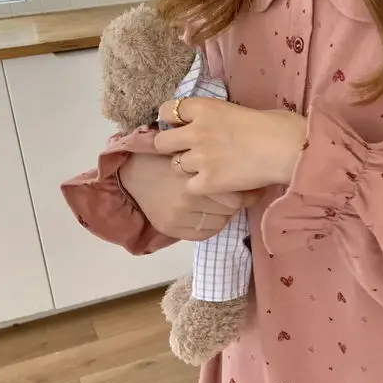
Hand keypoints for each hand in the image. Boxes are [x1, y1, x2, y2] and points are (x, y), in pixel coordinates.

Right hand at [119, 152, 260, 240]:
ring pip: (221, 221)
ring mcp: (179, 215)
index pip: (238, 192)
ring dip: (225, 213)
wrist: (132, 172)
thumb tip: (249, 170)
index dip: (247, 189)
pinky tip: (207, 213)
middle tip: (233, 192)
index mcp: (194, 171)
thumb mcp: (191, 148)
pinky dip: (211, 225)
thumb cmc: (167, 156)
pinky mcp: (171, 228)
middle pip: (232, 207)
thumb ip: (215, 158)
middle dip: (236, 200)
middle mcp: (188, 196)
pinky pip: (205, 234)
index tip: (250, 185)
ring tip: (217, 202)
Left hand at [154, 98, 307, 195]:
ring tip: (210, 169)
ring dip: (189, 168)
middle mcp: (195, 131)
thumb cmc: (277, 125)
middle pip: (162, 142)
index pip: (167, 110)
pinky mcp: (209, 181)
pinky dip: (201, 186)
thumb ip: (220, 117)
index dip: (173, 120)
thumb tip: (217, 126)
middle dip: (172, 147)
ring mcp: (200, 158)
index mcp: (204, 107)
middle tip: (189, 152)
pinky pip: (190, 186)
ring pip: (175, 166)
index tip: (183, 127)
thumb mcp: (241, 110)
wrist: (288, 149)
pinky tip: (217, 184)